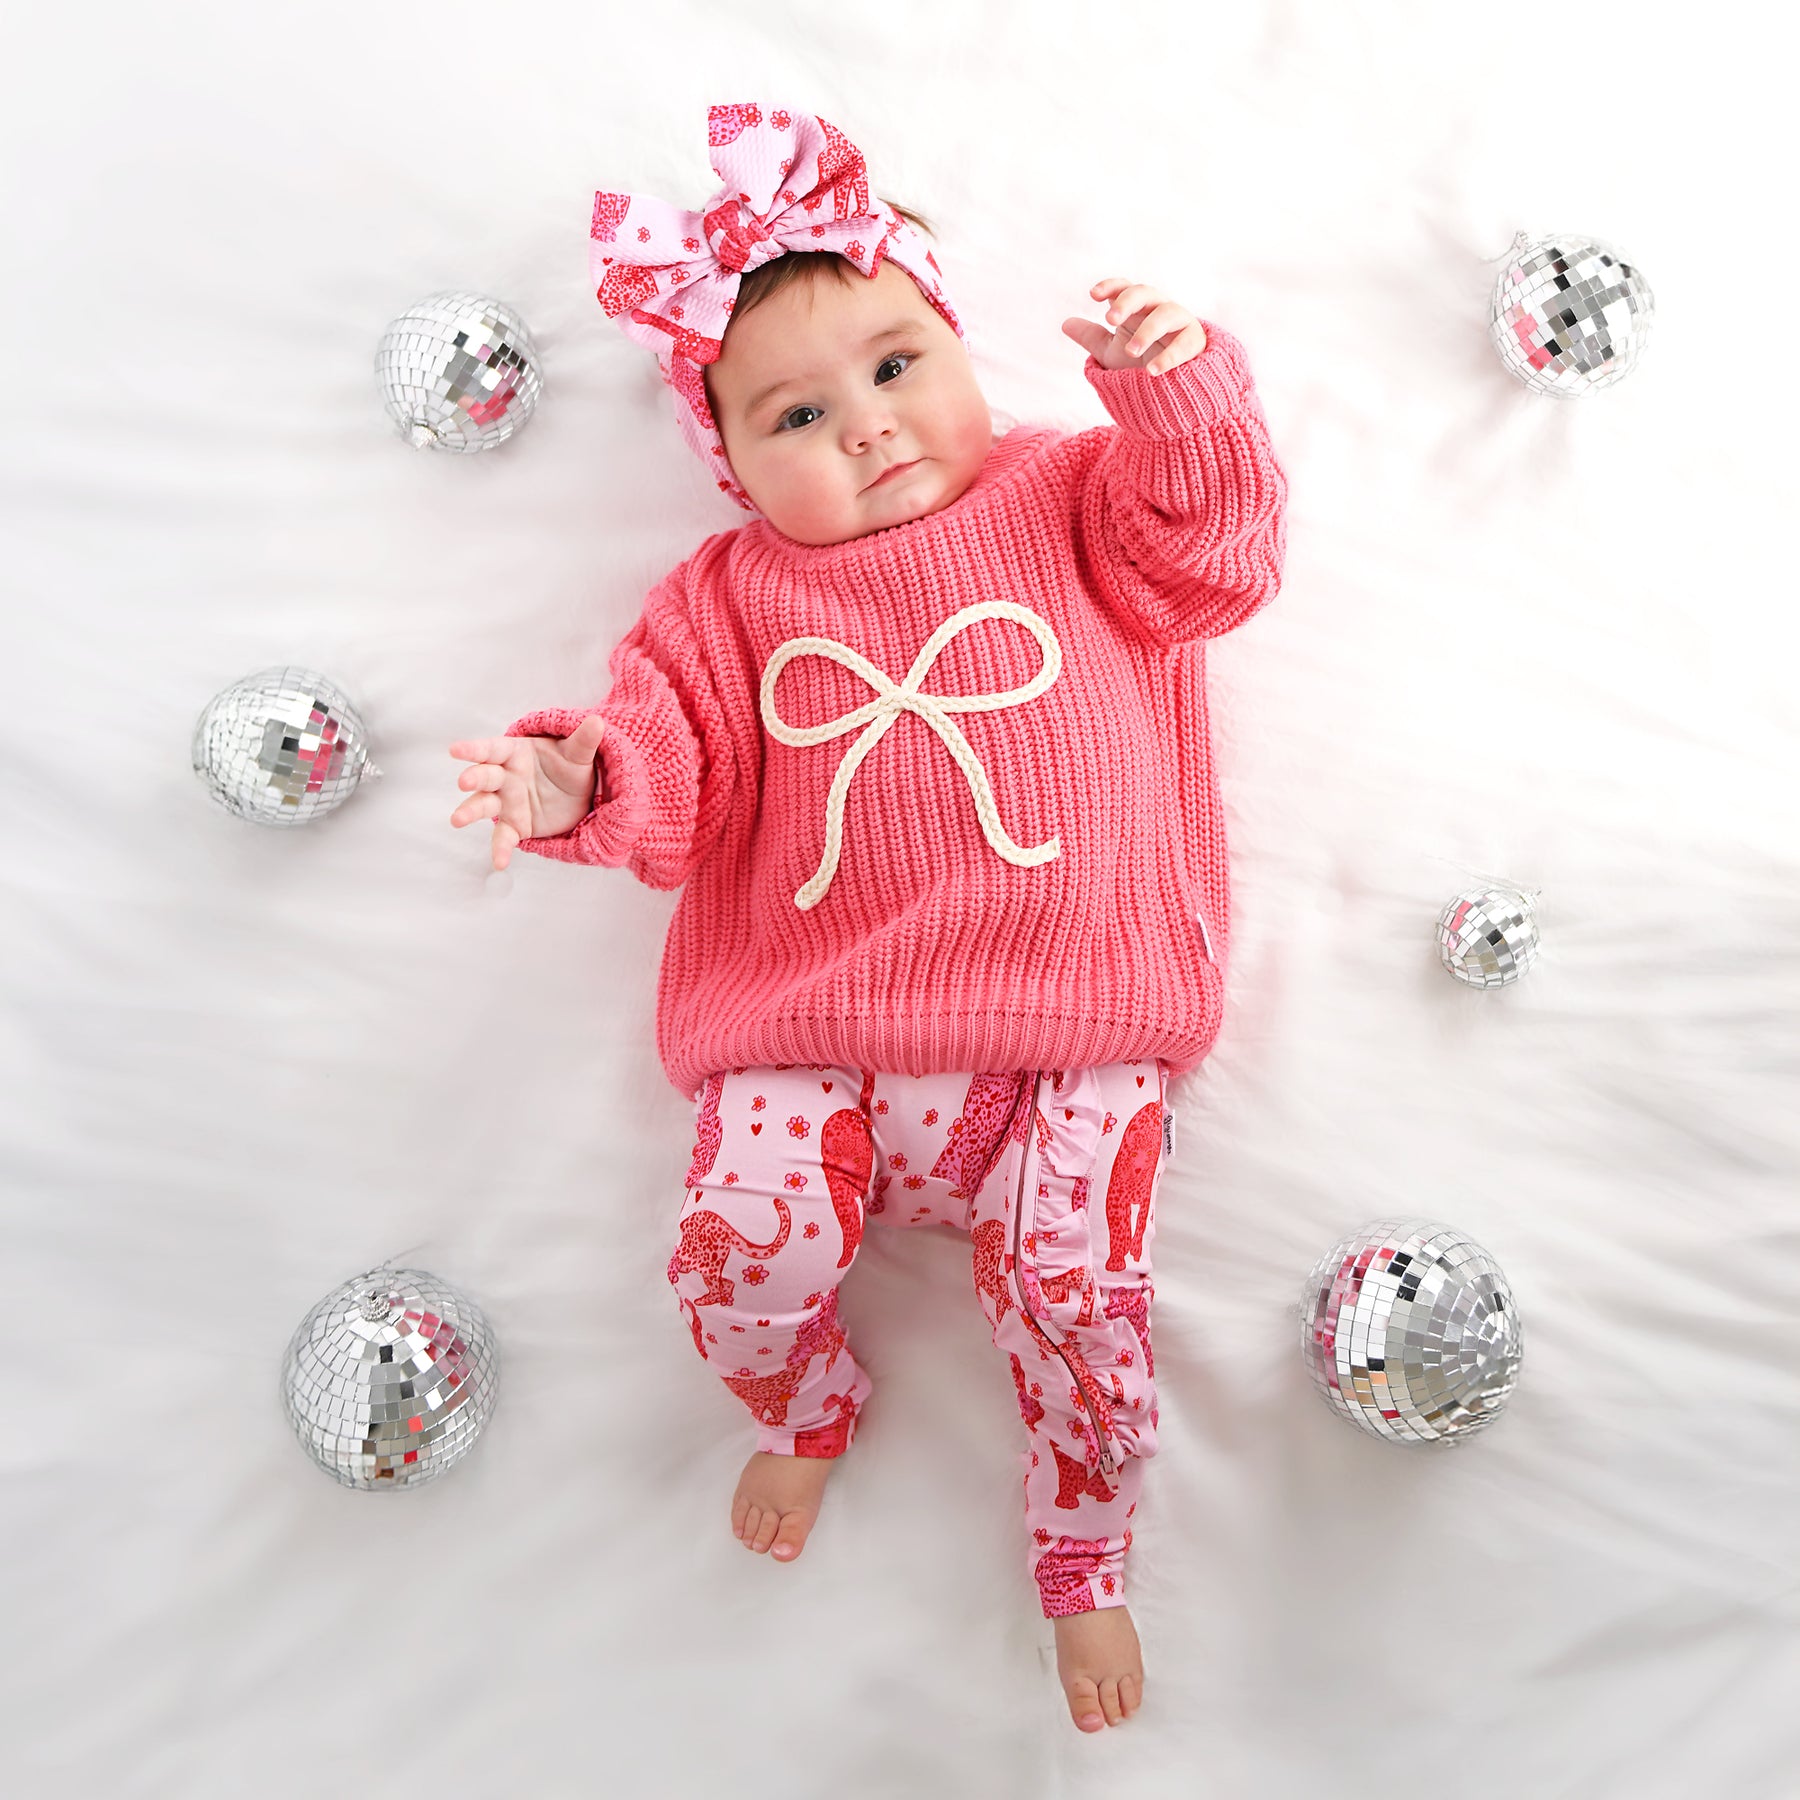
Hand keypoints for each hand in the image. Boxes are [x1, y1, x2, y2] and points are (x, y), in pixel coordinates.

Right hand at [447, 714, 605, 870]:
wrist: (578, 795)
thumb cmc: (569, 766)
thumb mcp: (579, 754)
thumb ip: (584, 740)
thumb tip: (597, 721)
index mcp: (515, 753)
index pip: (492, 749)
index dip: (474, 748)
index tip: (455, 749)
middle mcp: (505, 777)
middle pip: (485, 775)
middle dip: (474, 778)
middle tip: (464, 782)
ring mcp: (507, 802)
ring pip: (484, 805)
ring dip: (470, 811)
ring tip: (457, 819)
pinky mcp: (515, 825)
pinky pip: (504, 837)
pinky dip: (500, 849)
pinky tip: (499, 863)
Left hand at [1062, 278, 1206, 375]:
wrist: (1169, 393)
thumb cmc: (1140, 366)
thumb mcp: (1112, 354)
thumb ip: (1093, 338)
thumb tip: (1066, 323)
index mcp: (1138, 310)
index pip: (1124, 289)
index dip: (1110, 287)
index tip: (1093, 295)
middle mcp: (1159, 310)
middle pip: (1145, 293)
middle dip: (1128, 302)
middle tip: (1110, 319)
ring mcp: (1180, 324)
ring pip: (1167, 313)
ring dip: (1148, 330)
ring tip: (1130, 351)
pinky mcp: (1196, 343)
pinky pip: (1185, 343)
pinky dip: (1169, 356)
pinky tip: (1152, 370)